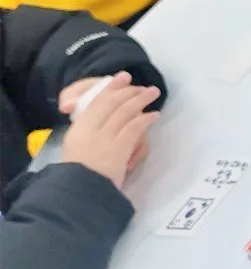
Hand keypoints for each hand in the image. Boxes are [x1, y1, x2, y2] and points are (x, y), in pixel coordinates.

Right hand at [59, 73, 160, 188]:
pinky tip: (154, 115)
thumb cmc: (79, 174)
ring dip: (140, 100)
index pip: (95, 102)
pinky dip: (145, 119)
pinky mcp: (118, 147)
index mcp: (78, 129)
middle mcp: (90, 129)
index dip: (111, 88)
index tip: (122, 78)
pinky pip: (134, 127)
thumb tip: (108, 122)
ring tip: (152, 93)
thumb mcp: (77, 148)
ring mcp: (105, 137)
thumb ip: (91, 132)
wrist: (80, 190)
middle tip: (143, 85)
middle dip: (128, 91)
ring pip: (125, 112)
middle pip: (112, 103)